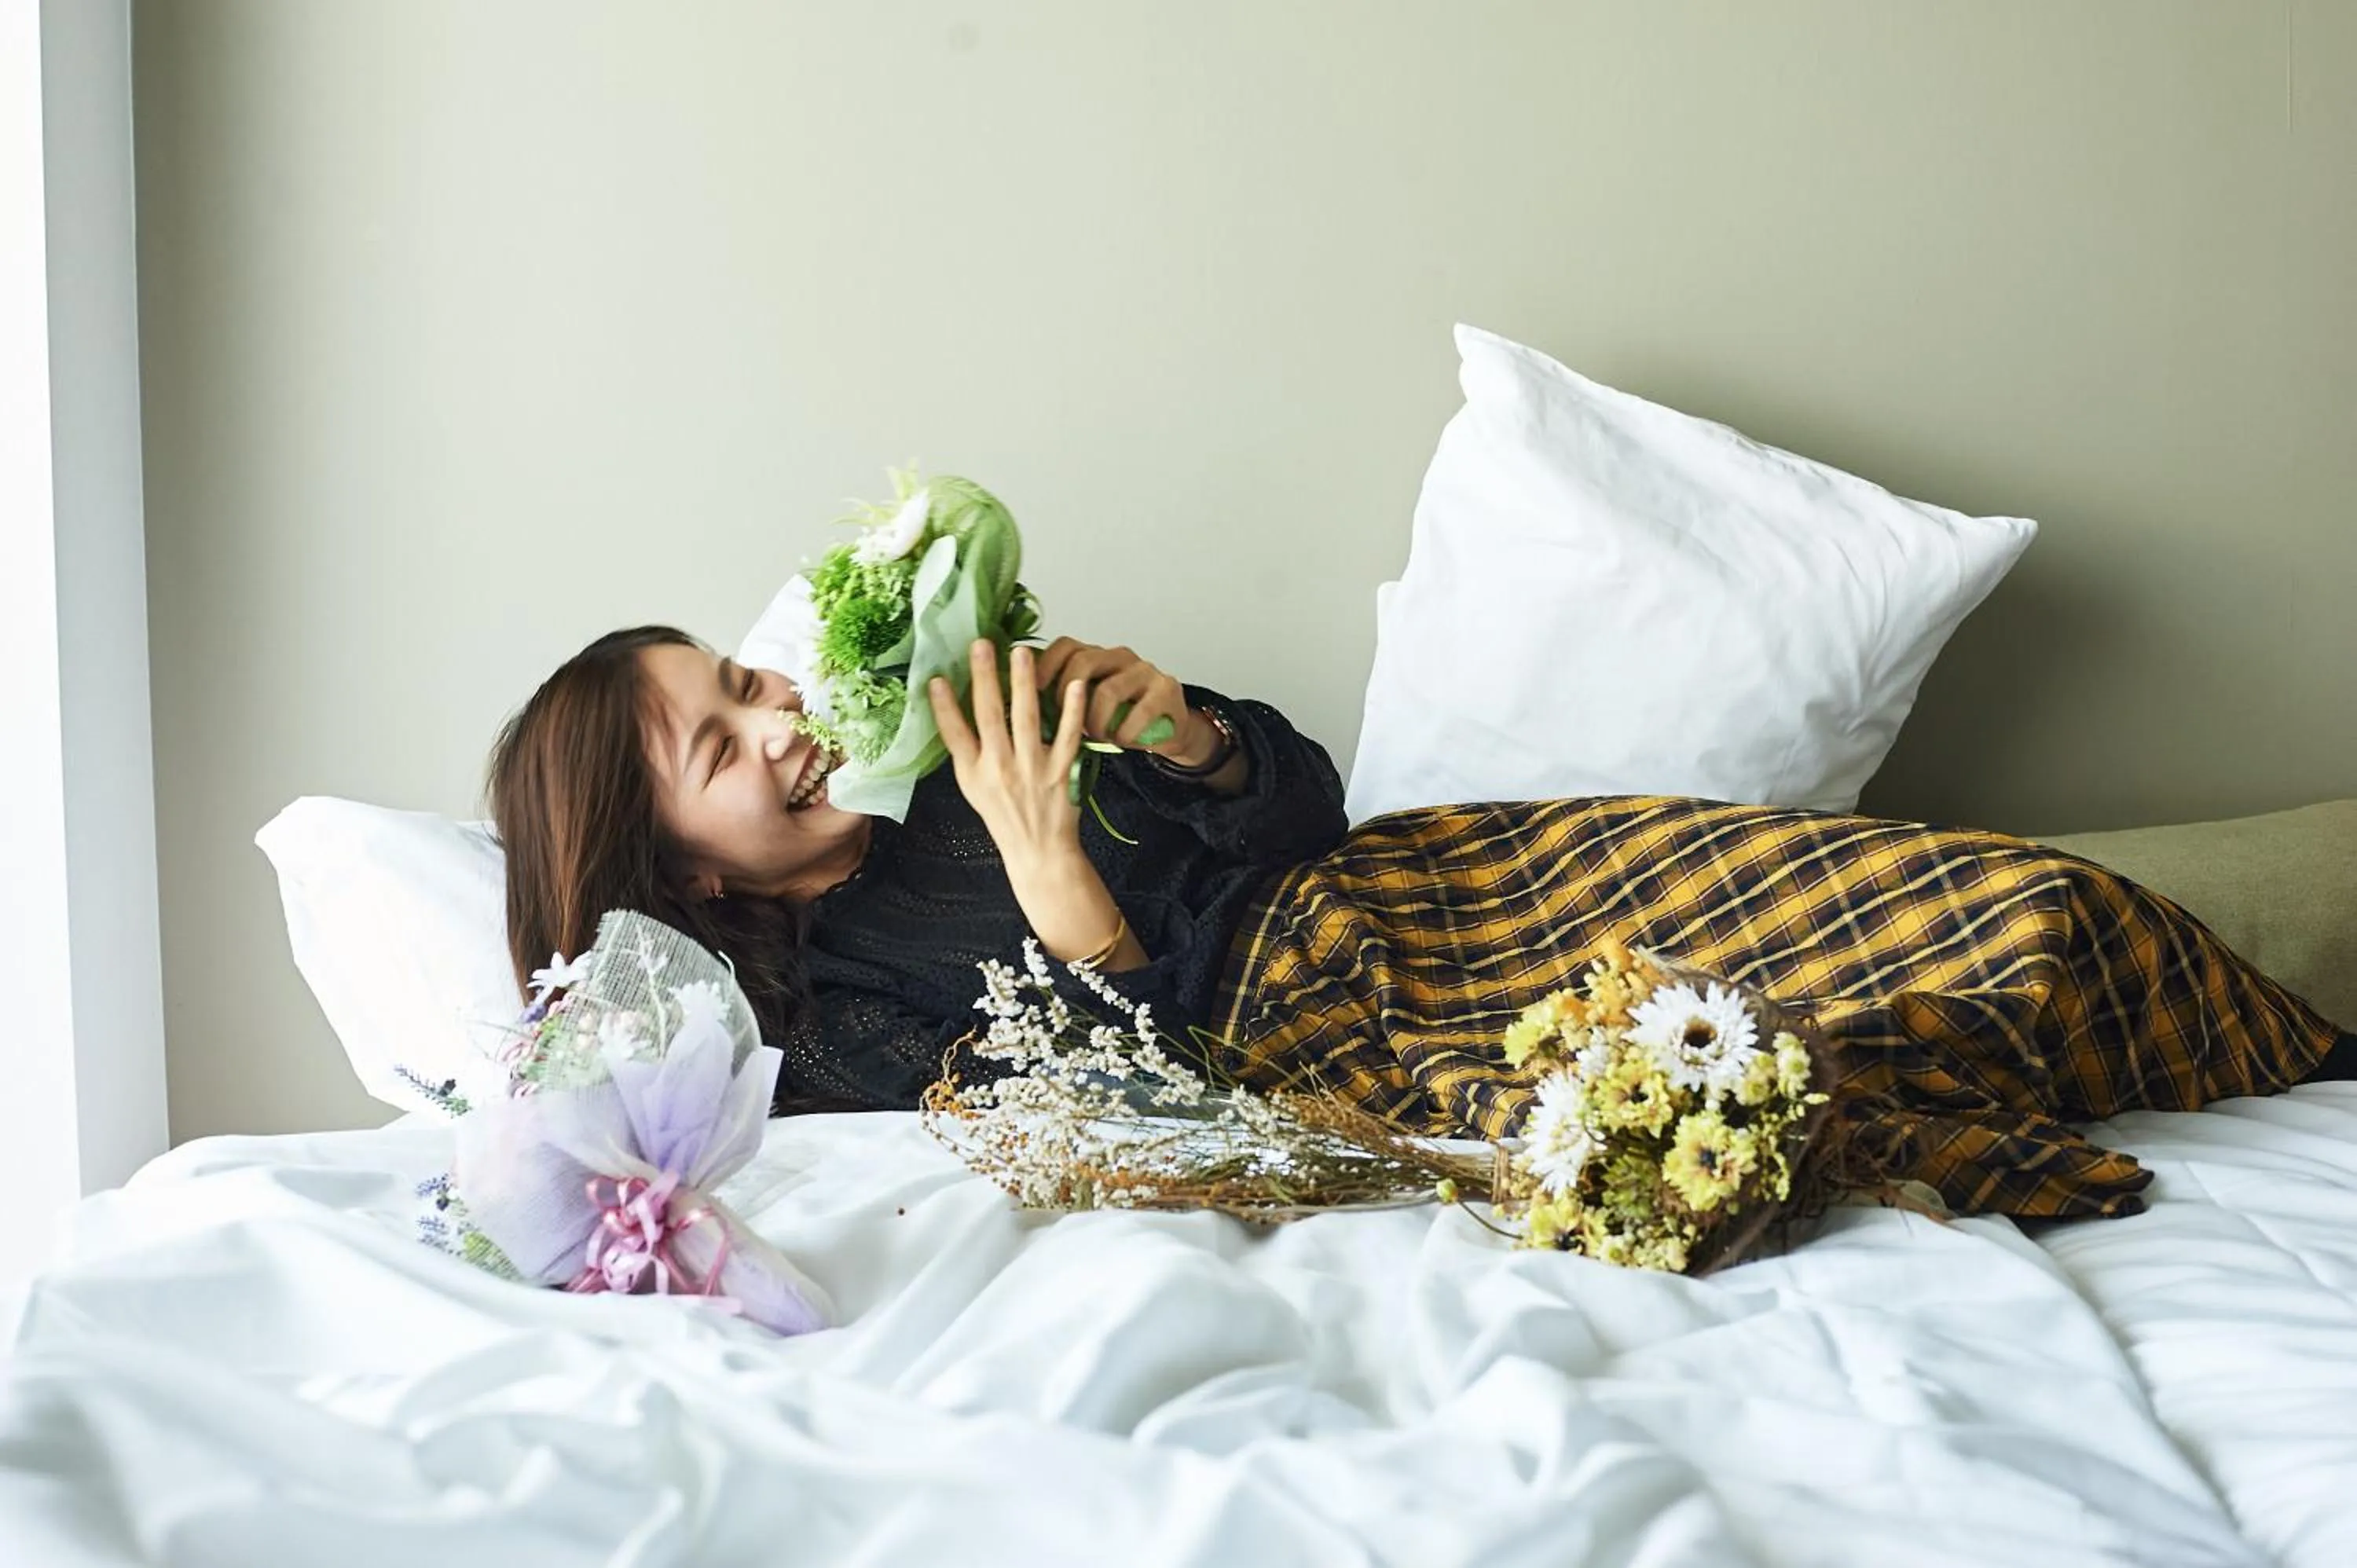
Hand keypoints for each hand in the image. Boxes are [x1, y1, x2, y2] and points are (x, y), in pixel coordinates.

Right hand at [929, 638, 1087, 872]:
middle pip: (989, 716)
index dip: (942, 706)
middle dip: (984, 678)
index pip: (953, 733)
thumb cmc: (1003, 814)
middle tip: (981, 644)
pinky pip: (1069, 735)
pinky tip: (1075, 685)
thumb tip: (951, 705)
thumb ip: (965, 748)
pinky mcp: (1061, 772)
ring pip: (1027, 718)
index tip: (935, 677)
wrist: (1038, 852)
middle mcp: (1000, 768)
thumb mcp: (972, 786)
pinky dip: (1073, 710)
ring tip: (1021, 652)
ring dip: (1024, 683)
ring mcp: (1032, 769)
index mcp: (973, 773)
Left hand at [1029, 637, 1216, 766]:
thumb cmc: (1121, 719)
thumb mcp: (1089, 706)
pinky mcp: (1166, 689)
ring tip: (1099, 736)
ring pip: (1108, 690)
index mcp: (1096, 656)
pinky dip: (1125, 732)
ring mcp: (1144, 670)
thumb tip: (1022, 707)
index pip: (1065, 646)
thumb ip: (1065, 699)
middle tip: (1068, 722)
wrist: (1169, 730)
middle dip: (1068, 695)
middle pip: (1083, 661)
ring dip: (1097, 721)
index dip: (1046, 664)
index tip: (1032, 689)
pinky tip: (1123, 740)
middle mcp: (1119, 656)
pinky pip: (1139, 712)